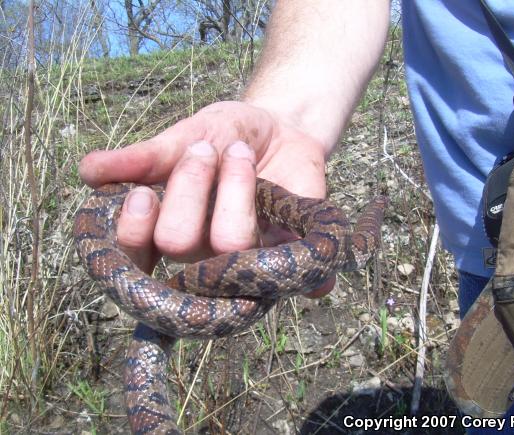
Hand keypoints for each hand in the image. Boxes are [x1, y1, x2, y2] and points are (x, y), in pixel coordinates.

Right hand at [79, 101, 333, 296]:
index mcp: (168, 233)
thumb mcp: (187, 135)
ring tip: (241, 153)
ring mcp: (246, 262)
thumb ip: (145, 157)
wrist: (283, 126)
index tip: (141, 191)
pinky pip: (297, 277)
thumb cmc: (227, 135)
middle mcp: (203, 258)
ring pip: (230, 241)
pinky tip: (289, 223)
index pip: (134, 260)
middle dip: (188, 186)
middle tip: (205, 150)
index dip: (133, 231)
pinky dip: (300, 260)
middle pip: (179, 243)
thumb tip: (87, 171)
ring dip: (233, 185)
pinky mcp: (291, 263)